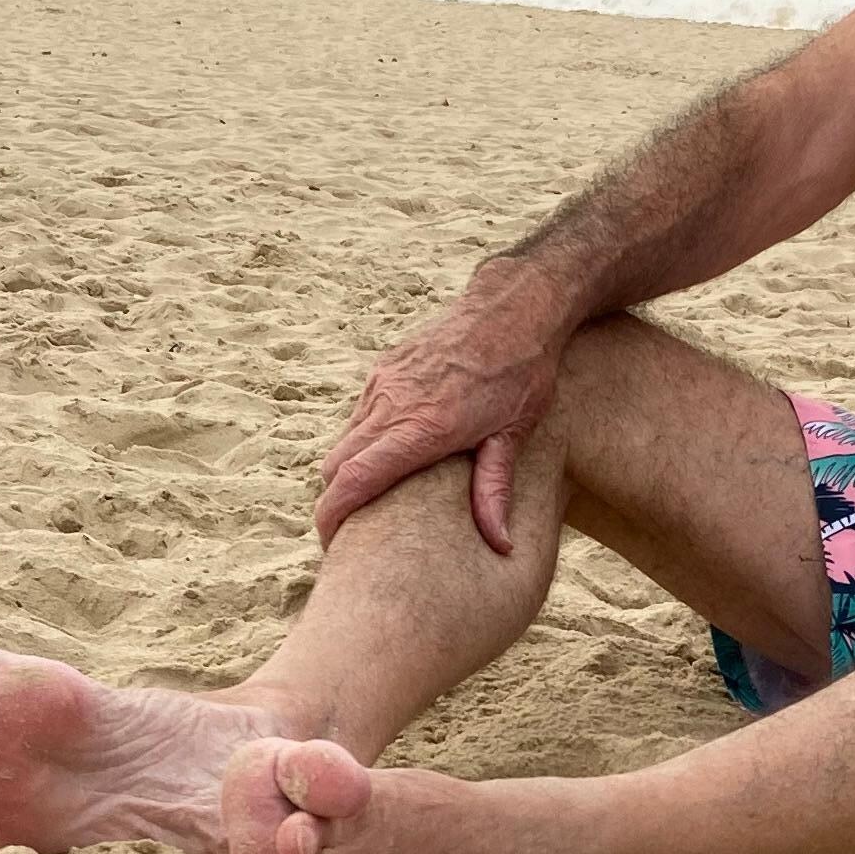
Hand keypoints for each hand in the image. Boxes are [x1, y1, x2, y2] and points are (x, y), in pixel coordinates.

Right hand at [316, 272, 566, 552]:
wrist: (511, 307)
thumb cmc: (522, 374)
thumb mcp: (516, 435)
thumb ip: (495, 491)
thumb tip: (501, 546)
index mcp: (423, 427)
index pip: (356, 478)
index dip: (334, 516)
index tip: (332, 544)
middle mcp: (394, 403)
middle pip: (337, 465)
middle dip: (335, 503)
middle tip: (353, 536)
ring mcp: (385, 383)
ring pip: (345, 440)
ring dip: (348, 473)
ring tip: (372, 501)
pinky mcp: (385, 369)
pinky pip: (359, 416)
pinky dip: (362, 443)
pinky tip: (391, 457)